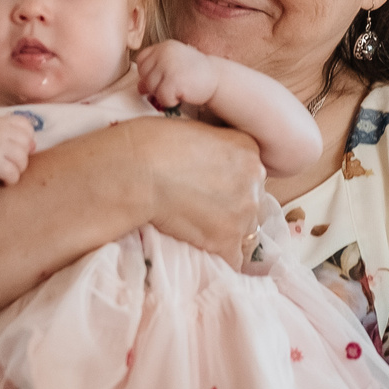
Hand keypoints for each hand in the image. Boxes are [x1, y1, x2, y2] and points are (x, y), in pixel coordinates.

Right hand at [0, 114, 37, 188]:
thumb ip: (11, 134)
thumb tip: (34, 146)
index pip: (26, 126)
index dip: (25, 139)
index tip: (14, 148)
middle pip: (26, 145)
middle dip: (21, 157)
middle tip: (8, 162)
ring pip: (23, 160)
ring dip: (16, 169)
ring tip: (4, 170)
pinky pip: (14, 174)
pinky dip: (10, 180)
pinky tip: (1, 178)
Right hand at [122, 116, 267, 265]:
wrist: (135, 173)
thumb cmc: (152, 143)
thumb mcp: (197, 129)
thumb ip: (217, 147)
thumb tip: (213, 163)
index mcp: (247, 148)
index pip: (251, 174)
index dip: (231, 183)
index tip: (212, 188)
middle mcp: (254, 180)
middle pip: (251, 202)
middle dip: (232, 207)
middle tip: (201, 208)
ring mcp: (242, 213)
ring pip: (245, 231)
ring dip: (226, 232)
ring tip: (197, 229)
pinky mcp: (226, 242)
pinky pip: (232, 259)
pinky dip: (218, 257)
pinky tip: (200, 249)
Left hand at [135, 39, 221, 111]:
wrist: (218, 78)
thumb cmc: (195, 74)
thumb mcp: (174, 67)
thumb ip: (156, 72)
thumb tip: (140, 87)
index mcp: (164, 46)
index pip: (141, 60)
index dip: (148, 73)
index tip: (163, 77)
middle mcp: (165, 53)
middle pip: (145, 75)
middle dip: (156, 86)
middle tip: (174, 85)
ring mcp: (168, 66)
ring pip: (152, 88)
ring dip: (164, 95)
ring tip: (179, 89)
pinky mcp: (174, 80)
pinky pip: (162, 98)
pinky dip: (171, 101)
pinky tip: (182, 95)